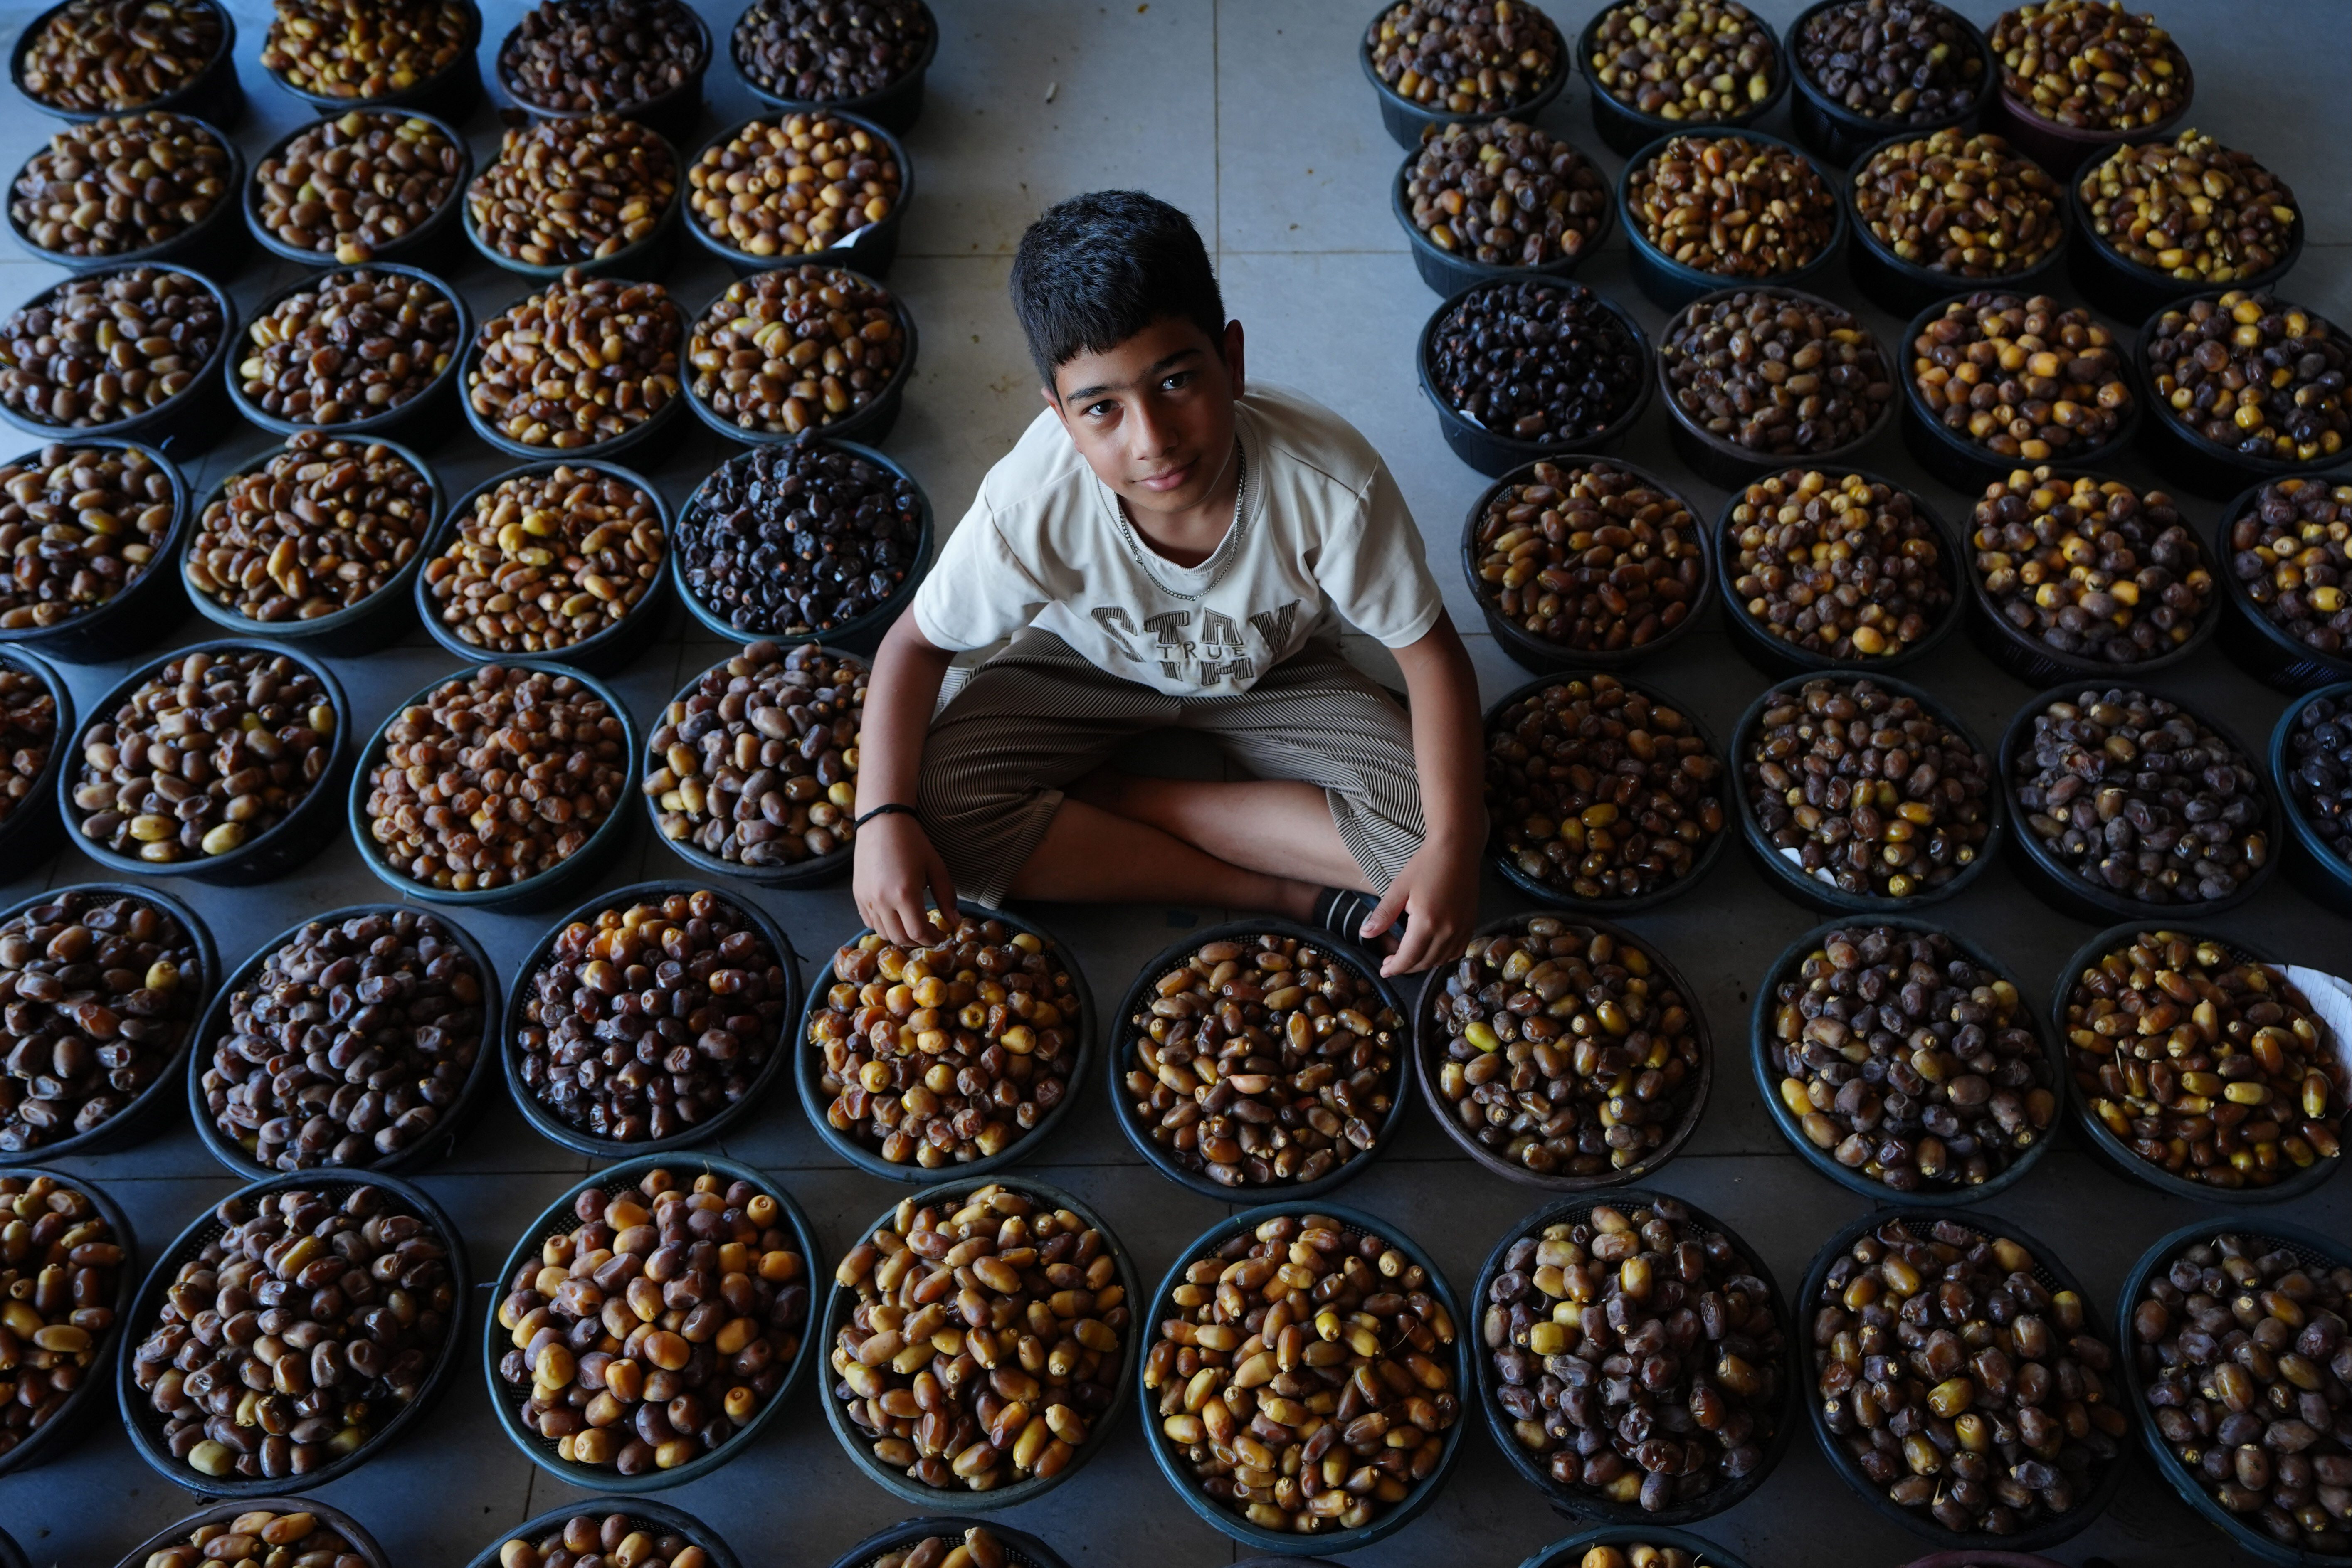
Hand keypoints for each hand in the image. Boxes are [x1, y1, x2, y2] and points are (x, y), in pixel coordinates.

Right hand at [854, 812, 955, 945]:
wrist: (881, 823)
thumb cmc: (913, 842)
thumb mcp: (936, 867)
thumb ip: (947, 897)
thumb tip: (955, 922)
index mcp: (905, 894)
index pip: (918, 933)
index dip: (932, 940)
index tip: (942, 937)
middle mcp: (882, 900)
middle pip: (900, 938)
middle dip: (918, 942)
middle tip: (929, 935)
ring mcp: (867, 899)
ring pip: (884, 933)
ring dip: (901, 936)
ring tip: (914, 927)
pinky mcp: (858, 895)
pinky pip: (870, 922)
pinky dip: (884, 926)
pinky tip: (896, 918)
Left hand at [1359, 836, 1477, 977]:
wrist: (1457, 849)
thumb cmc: (1425, 865)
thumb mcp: (1399, 888)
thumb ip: (1383, 915)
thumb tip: (1366, 934)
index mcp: (1427, 923)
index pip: (1408, 958)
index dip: (1394, 968)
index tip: (1384, 970)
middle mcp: (1447, 931)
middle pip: (1424, 962)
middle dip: (1406, 967)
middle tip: (1391, 963)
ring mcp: (1462, 929)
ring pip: (1441, 960)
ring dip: (1423, 963)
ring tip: (1409, 957)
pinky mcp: (1471, 924)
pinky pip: (1456, 951)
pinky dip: (1442, 956)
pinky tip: (1431, 950)